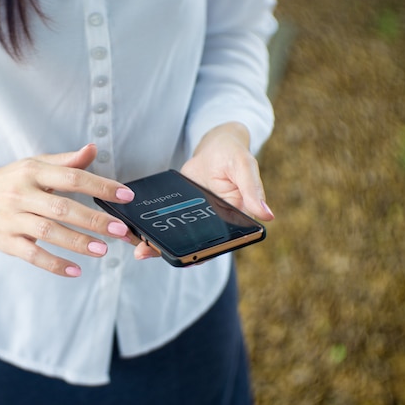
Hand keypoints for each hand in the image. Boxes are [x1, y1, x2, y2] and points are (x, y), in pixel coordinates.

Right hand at [0, 144, 134, 276]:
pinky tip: (75, 270)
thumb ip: (66, 161)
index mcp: (33, 171)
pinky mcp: (6, 241)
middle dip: (93, 219)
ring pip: (48, 232)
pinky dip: (54, 264)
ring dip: (77, 242)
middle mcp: (21, 194)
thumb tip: (93, 149)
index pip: (72, 177)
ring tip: (103, 250)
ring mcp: (12, 219)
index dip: (100, 186)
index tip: (125, 195)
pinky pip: (32, 255)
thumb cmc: (11, 179)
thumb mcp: (35, 164)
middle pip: (62, 207)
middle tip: (120, 229)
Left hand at [133, 122, 274, 259]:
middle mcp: (215, 224)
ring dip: (158, 245)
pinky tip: (137, 231)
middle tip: (146, 253)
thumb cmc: (234, 154)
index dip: (204, 253)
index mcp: (236, 219)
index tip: (187, 259)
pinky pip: (168, 224)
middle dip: (172, 253)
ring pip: (179, 238)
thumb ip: (252, 189)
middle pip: (195, 245)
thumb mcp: (244, 167)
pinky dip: (154, 228)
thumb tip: (267, 215)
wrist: (215, 145)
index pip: (221, 243)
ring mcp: (196, 219)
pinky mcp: (181, 211)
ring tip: (138, 248)